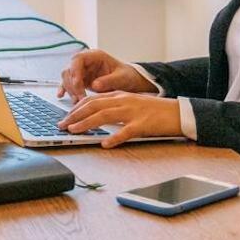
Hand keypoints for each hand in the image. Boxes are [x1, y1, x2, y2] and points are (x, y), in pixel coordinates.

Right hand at [57, 49, 155, 102]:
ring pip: (67, 78)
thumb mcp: (122, 78)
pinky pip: (68, 83)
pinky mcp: (81, 80)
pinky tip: (61, 96)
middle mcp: (86, 62)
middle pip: (70, 69)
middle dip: (72, 85)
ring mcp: (83, 71)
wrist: (130, 82)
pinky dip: (65, 89)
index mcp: (95, 56)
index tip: (78, 85)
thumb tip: (95, 84)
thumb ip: (109, 80)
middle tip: (79, 99)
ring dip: (70, 90)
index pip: (78, 59)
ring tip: (77, 102)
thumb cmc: (128, 77)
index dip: (75, 71)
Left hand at [60, 92, 181, 147]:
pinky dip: (114, 138)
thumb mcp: (131, 104)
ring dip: (86, 124)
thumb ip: (114, 106)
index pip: (92, 99)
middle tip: (62, 125)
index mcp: (119, 95)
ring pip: (104, 116)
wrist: (177, 112)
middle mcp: (123, 101)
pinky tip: (105, 144)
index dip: (76, 108)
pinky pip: (126, 131)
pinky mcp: (143, 124)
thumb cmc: (153, 110)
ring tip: (74, 131)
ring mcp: (132, 112)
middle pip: (93, 105)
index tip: (65, 117)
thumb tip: (95, 115)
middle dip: (75, 115)